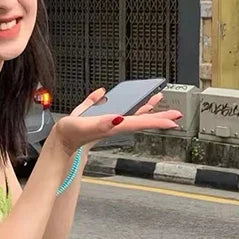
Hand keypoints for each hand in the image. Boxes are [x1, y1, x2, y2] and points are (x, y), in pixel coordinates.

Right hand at [51, 88, 181, 156]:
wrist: (62, 140)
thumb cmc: (71, 134)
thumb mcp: (85, 125)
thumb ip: (102, 122)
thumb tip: (117, 119)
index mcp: (115, 126)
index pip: (142, 123)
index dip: (159, 122)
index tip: (174, 122)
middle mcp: (116, 125)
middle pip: (143, 121)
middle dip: (160, 117)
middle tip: (177, 115)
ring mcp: (111, 123)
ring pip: (134, 115)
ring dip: (148, 109)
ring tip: (159, 100)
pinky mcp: (104, 119)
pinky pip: (122, 111)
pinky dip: (129, 104)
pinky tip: (128, 98)